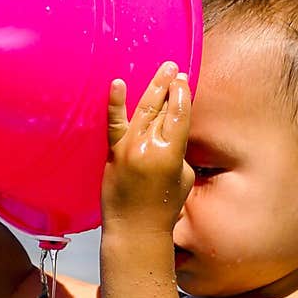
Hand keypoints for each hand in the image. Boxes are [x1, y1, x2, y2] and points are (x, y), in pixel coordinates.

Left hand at [101, 62, 194, 233]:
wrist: (134, 228)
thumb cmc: (163, 207)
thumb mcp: (184, 177)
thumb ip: (178, 150)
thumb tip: (171, 131)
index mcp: (171, 153)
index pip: (179, 114)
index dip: (182, 95)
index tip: (184, 81)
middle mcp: (149, 146)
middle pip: (161, 108)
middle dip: (169, 86)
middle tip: (174, 69)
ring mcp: (129, 148)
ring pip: (142, 110)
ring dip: (153, 88)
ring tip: (162, 71)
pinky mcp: (114, 153)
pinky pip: (114, 124)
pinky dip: (115, 103)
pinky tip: (117, 84)